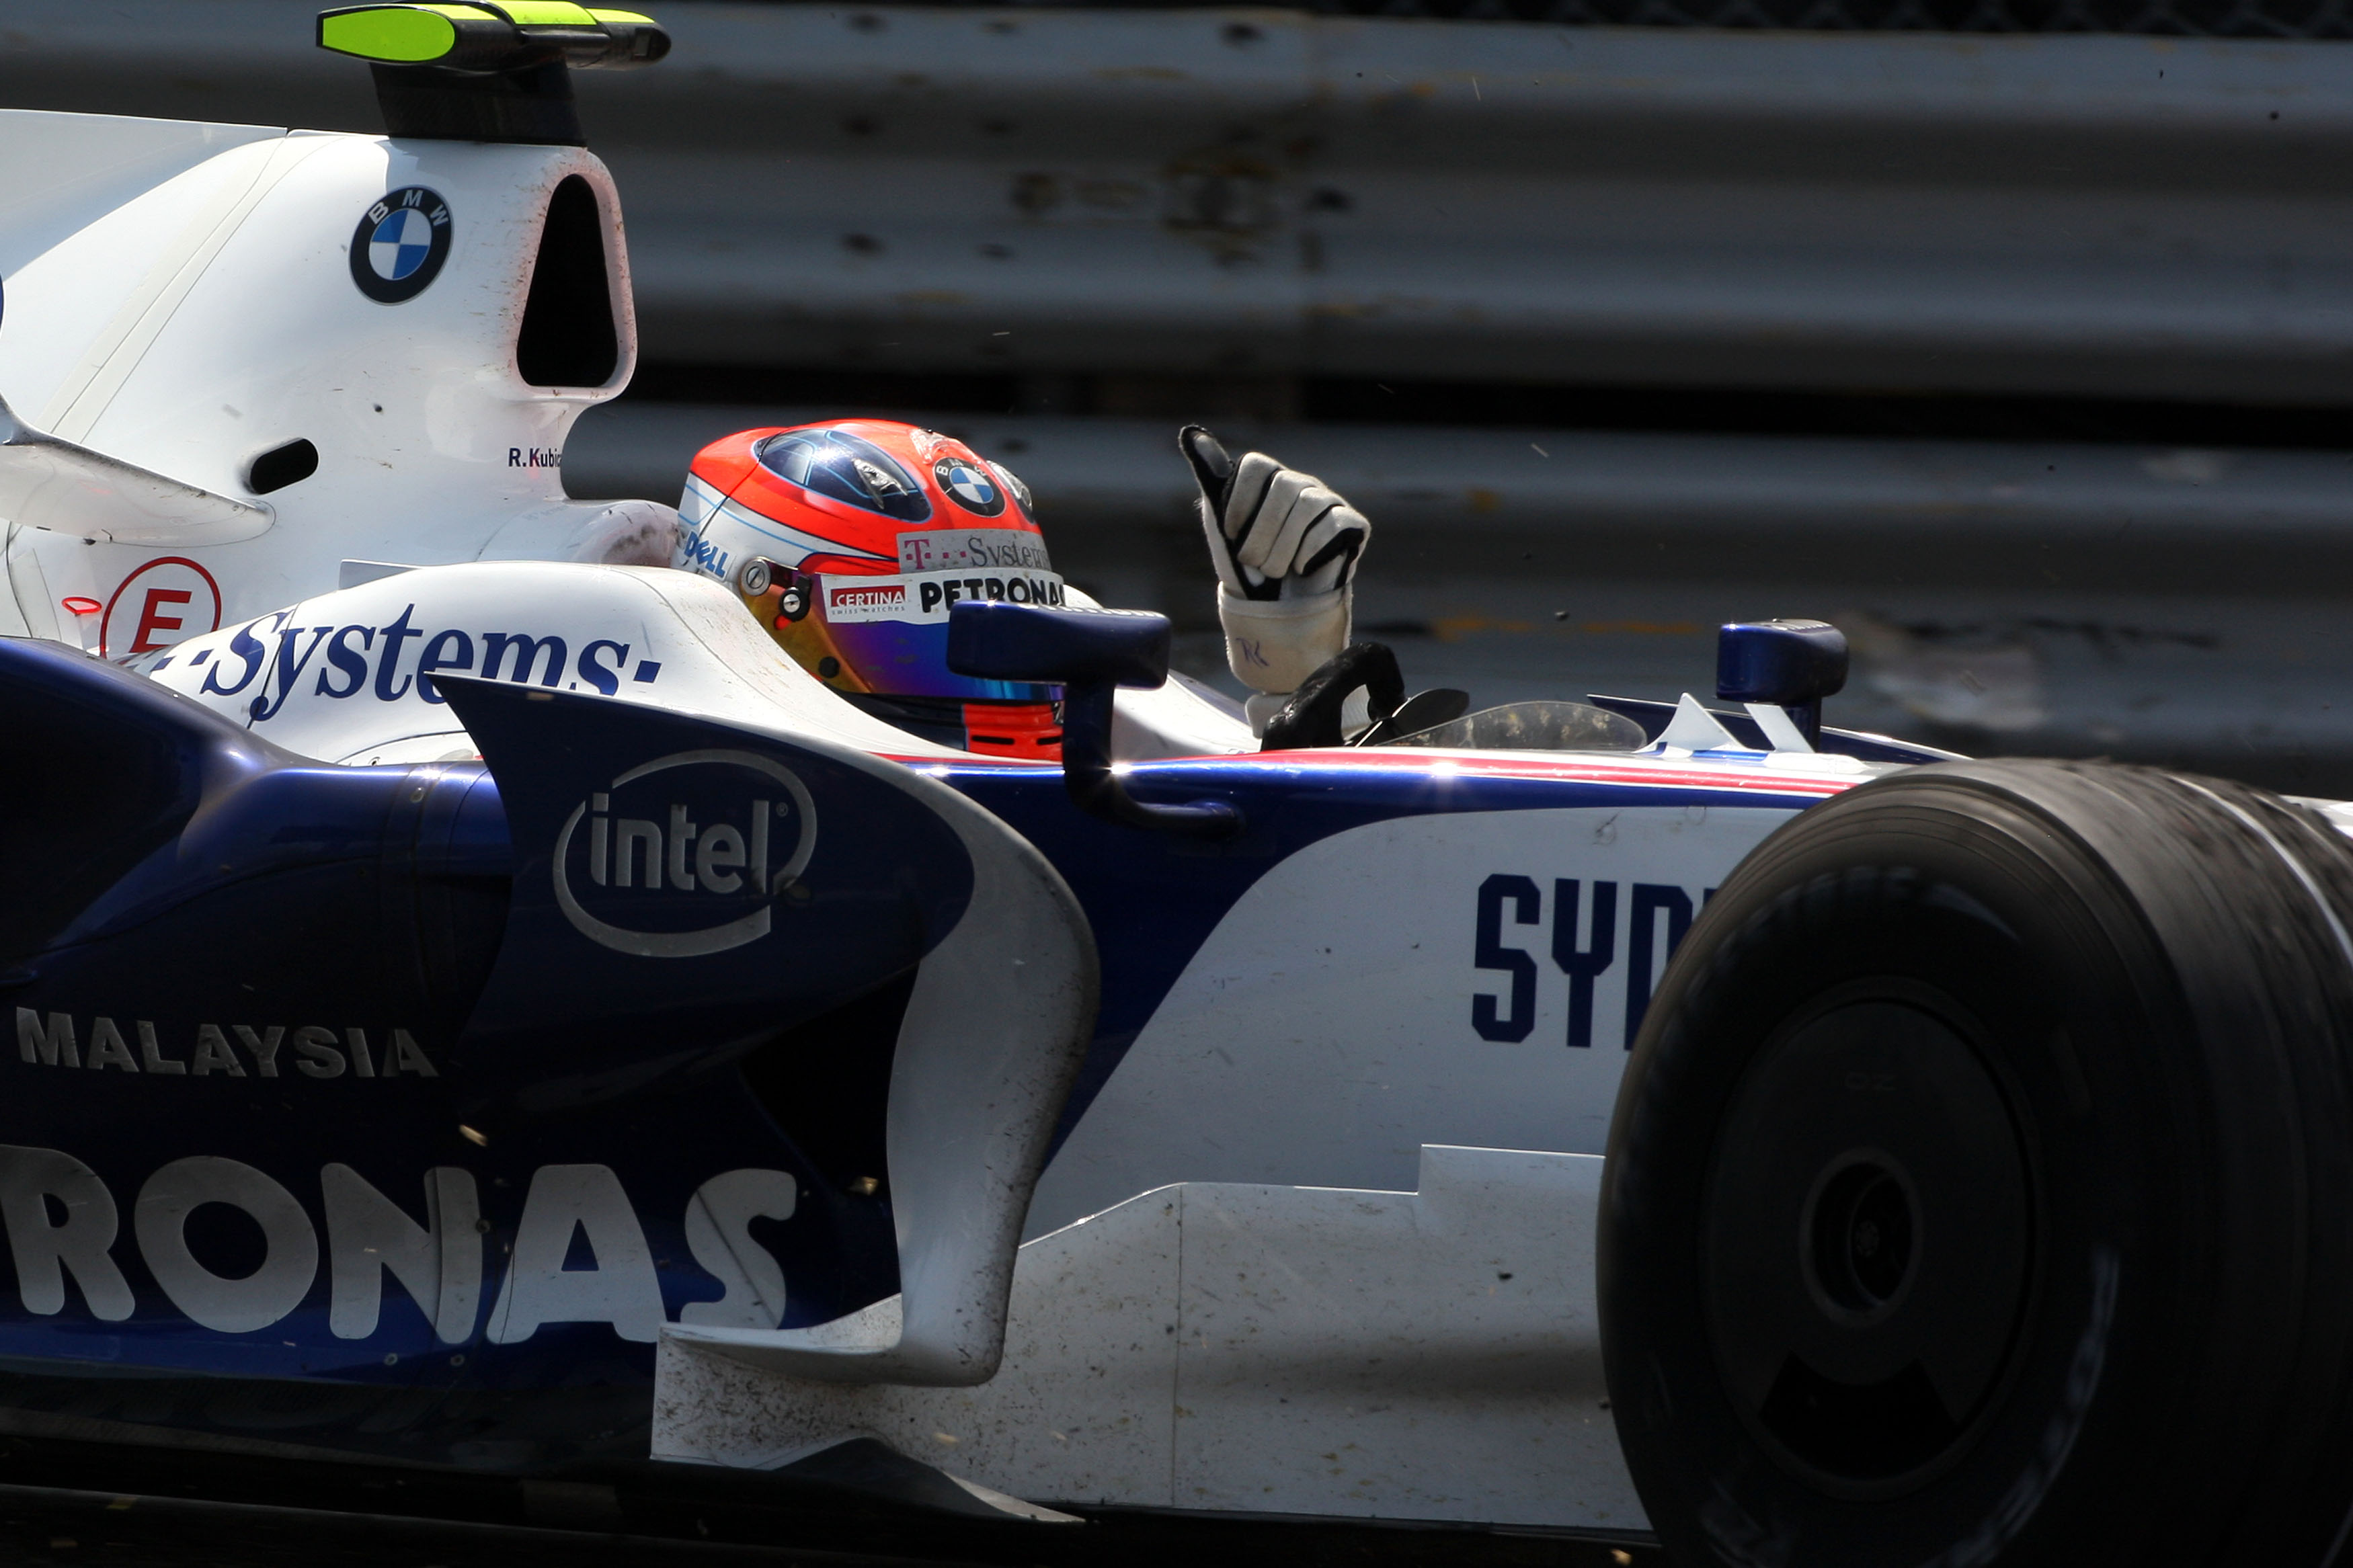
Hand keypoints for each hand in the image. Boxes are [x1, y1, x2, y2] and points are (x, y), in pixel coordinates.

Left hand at [1181, 425, 1368, 600]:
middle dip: (1262, 532)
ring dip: (1284, 547)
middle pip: (1284, 485)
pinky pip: (1334, 525)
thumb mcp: (1221, 521)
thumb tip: (1190, 433)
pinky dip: (1310, 553)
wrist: (1275, 607)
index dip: (1239, 502)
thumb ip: (1211, 478)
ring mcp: (1329, 502)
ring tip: (1274, 570)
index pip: (1256, 465)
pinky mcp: (1353, 524)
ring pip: (1309, 505)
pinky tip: (1301, 567)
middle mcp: (1301, 484)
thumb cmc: (1246, 564)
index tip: (1231, 532)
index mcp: (1269, 479)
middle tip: (1252, 561)